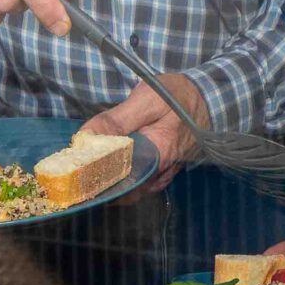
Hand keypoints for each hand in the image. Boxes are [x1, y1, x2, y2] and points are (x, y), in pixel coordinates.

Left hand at [81, 72, 206, 188]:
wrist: (211, 98)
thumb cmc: (178, 96)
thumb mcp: (147, 99)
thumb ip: (116, 120)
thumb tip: (85, 137)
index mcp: (158, 155)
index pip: (118, 178)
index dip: (93, 178)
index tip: (74, 174)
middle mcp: (161, 172)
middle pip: (124, 188)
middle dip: (99, 184)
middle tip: (77, 175)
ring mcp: (164, 174)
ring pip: (132, 187)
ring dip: (110, 182)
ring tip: (88, 170)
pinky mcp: (165, 171)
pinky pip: (141, 182)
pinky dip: (124, 179)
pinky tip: (110, 168)